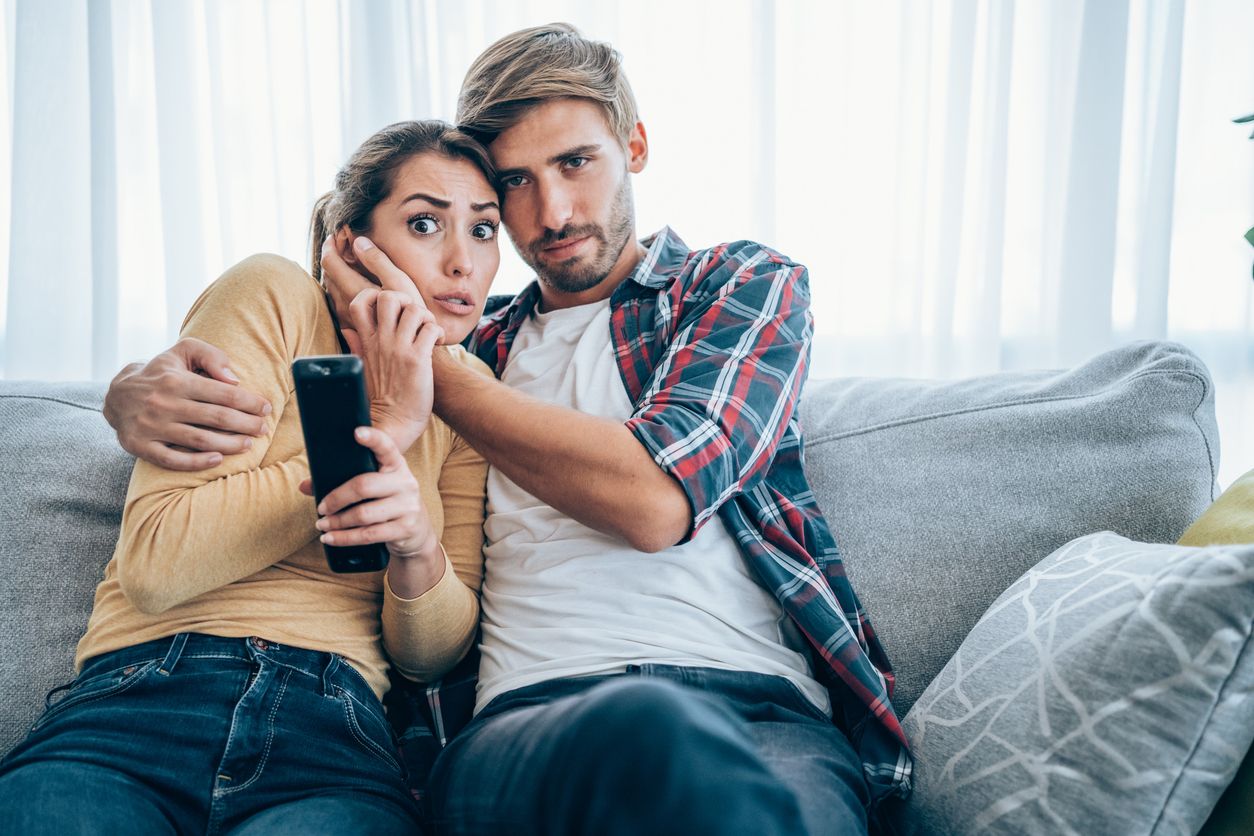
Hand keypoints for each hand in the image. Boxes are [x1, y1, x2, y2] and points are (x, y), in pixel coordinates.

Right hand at [103, 338, 270, 470]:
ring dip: (229, 444)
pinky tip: (218, 459)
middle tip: (263, 429)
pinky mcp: (140, 445)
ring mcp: (151, 426)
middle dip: (246, 424)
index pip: (223, 393)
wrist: (116, 394)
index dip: (249, 402)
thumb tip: (234, 379)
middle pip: (216, 418)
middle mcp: (163, 403)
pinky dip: (197, 462)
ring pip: (199, 440)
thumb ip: (211, 356)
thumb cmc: (161, 373)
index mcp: (176, 380)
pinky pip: (173, 460)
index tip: (266, 408)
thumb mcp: (182, 352)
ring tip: (249, 445)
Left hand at [300, 426, 439, 567]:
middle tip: (321, 507)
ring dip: (337, 522)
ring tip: (322, 524)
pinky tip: (331, 538)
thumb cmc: (387, 504)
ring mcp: (408, 506)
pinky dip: (344, 538)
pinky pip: (369, 534)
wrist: (418, 533)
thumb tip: (304, 486)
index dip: (373, 439)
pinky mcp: (406, 528)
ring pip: (363, 514)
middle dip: (336, 498)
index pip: (387, 447)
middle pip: (364, 486)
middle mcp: (406, 482)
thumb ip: (344, 483)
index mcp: (397, 465)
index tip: (356, 432)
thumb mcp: (375, 490)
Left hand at [320, 231, 424, 347]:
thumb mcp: (399, 284)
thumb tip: (358, 242)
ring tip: (351, 263)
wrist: (415, 359)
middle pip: (329, 275)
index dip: (331, 246)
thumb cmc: (412, 320)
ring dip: (339, 274)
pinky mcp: (355, 328)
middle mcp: (345, 306)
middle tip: (345, 245)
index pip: (330, 262)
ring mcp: (348, 319)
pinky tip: (359, 288)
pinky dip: (345, 290)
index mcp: (354, 291)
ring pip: (334, 291)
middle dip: (334, 257)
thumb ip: (378, 262)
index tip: (337, 235)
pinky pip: (342, 304)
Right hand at [345, 288, 443, 452]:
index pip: (361, 302)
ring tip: (427, 331)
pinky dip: (438, 332)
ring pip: (414, 309)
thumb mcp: (362, 367)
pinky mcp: (417, 359)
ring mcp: (399, 349)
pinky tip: (437, 344)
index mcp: (366, 342)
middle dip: (405, 300)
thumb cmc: (382, 398)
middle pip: (389, 296)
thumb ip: (357, 345)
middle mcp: (382, 341)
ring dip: (425, 316)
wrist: (393, 426)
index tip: (390, 310)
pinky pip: (431, 328)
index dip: (375, 295)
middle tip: (413, 317)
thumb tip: (347, 328)